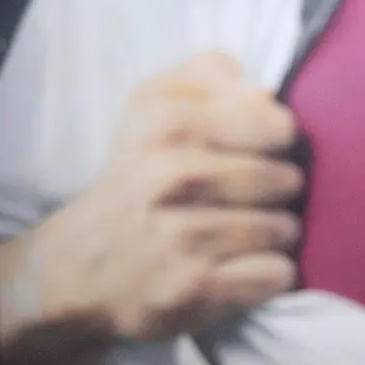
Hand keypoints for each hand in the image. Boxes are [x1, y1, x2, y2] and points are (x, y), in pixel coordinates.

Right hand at [0, 51, 303, 343]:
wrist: (78, 267)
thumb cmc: (135, 178)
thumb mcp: (151, 107)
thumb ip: (207, 77)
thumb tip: (263, 91)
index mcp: (165, 122)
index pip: (275, 124)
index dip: (275, 141)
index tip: (255, 151)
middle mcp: (170, 176)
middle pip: (286, 179)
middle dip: (279, 193)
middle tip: (249, 200)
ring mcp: (182, 235)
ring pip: (284, 228)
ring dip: (275, 235)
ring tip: (244, 234)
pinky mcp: (194, 287)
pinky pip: (275, 273)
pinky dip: (269, 275)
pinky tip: (241, 268)